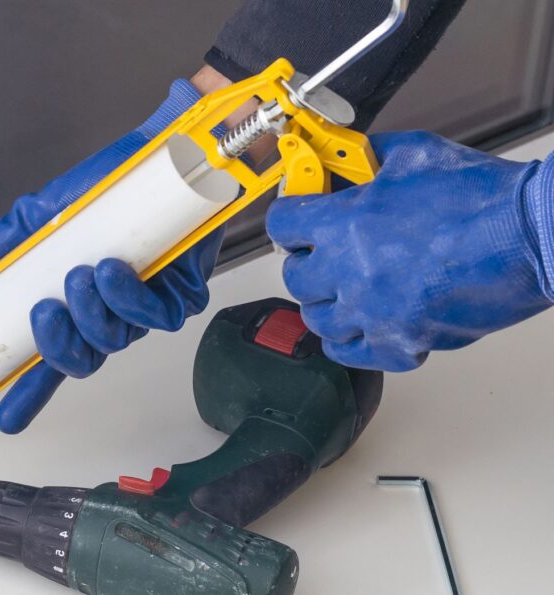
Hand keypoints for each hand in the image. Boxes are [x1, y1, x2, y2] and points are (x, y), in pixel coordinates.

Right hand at [0, 78, 225, 433]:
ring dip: (93, 315)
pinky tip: (112, 271)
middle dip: (59, 347)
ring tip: (80, 276)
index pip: (48, 362)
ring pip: (117, 340)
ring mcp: (145, 308)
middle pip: (83, 361)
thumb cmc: (104, 190)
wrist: (158, 154)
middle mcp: (108, 314)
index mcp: (73, 307)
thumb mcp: (37, 217)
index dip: (28, 394)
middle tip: (44, 314)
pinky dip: (130, 298)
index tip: (4, 418)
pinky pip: (157, 317)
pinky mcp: (182, 294)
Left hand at [266, 131, 552, 371]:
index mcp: (345, 223)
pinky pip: (352, 353)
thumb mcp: (414, 153)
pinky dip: (351, 340)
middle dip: (307, 261)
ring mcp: (373, 312)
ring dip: (326, 302)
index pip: (282, 224)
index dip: (290, 218)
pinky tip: (360, 324)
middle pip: (295, 277)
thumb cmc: (481, 196)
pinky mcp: (402, 342)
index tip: (299, 218)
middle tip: (325, 252)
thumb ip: (367, 158)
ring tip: (345, 288)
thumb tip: (345, 159)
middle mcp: (349, 272)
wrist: (532, 235)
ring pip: (318, 320)